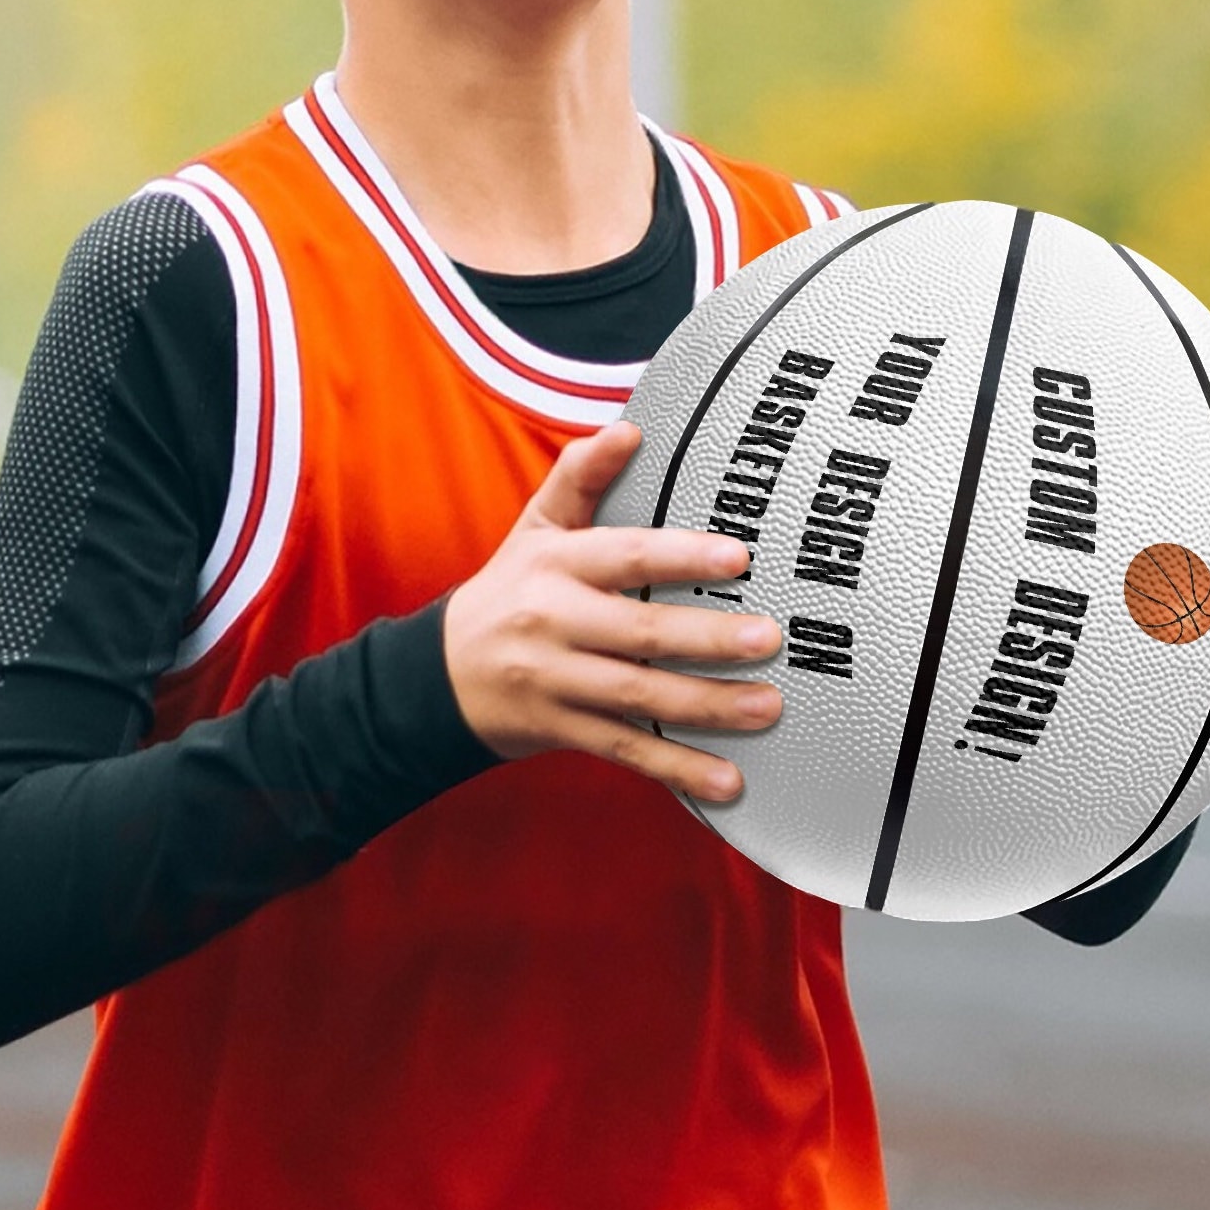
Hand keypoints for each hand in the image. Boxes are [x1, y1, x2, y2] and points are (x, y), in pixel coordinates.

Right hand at [443, 422, 782, 802]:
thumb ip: (580, 477)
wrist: (439, 676)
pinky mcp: (562, 730)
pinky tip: (725, 781)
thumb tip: (628, 427)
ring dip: (707, 706)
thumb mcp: (534, 530)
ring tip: (766, 707)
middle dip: (708, 637)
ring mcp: (556, 682)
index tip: (738, 557)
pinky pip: (626, 750)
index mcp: (554, 565)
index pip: (623, 555)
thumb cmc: (509, 592)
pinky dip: (677, 768)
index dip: (679, 554)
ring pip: (638, 697)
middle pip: (639, 632)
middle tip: (770, 638)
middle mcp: (553, 623)